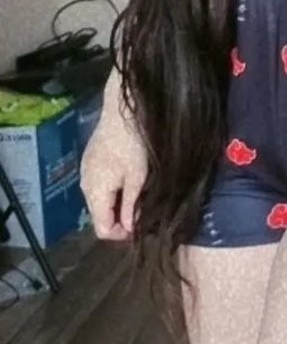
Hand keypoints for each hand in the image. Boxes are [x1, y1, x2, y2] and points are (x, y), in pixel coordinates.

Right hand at [79, 71, 146, 241]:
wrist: (122, 109)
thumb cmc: (132, 143)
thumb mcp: (137, 177)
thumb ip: (131, 206)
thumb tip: (130, 230)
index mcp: (94, 193)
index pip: (101, 229)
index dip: (121, 235)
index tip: (141, 227)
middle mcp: (85, 185)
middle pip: (99, 215)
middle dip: (120, 218)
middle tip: (144, 210)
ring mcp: (86, 170)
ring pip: (100, 199)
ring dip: (118, 202)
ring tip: (139, 193)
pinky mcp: (91, 159)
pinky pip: (99, 183)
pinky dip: (113, 188)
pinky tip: (129, 177)